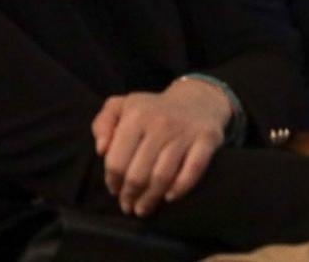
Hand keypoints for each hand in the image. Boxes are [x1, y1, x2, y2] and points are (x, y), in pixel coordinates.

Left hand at [91, 78, 230, 216]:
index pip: (117, 160)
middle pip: (139, 174)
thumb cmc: (153, 110)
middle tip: (128, 205)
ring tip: (143, 209)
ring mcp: (185, 132)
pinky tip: (169, 197)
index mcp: (136, 115)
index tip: (114, 190)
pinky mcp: (207, 139)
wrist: (197, 99)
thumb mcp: (122, 106)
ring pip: (163, 177)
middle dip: (130, 195)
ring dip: (150, 199)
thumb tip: (101, 149)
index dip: (112, 181)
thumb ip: (102, 123)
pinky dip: (180, 188)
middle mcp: (160, 123)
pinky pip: (193, 170)